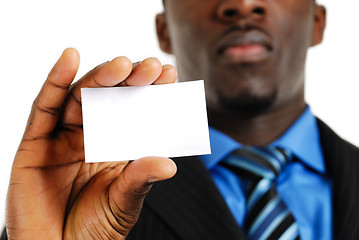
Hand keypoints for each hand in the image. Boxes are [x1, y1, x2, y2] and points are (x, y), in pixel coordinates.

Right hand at [5, 48, 177, 239]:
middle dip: (129, 80)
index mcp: (113, 147)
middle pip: (108, 98)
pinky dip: (56, 80)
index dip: (150, 92)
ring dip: (101, 77)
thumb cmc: (92, 231)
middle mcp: (89, 136)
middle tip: (150, 66)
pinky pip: (44, 107)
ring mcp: (61, 138)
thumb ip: (140, 179)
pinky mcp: (34, 144)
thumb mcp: (123, 202)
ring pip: (80, 97)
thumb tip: (169, 164)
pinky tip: (70, 57)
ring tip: (122, 65)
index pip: (133, 112)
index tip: (168, 74)